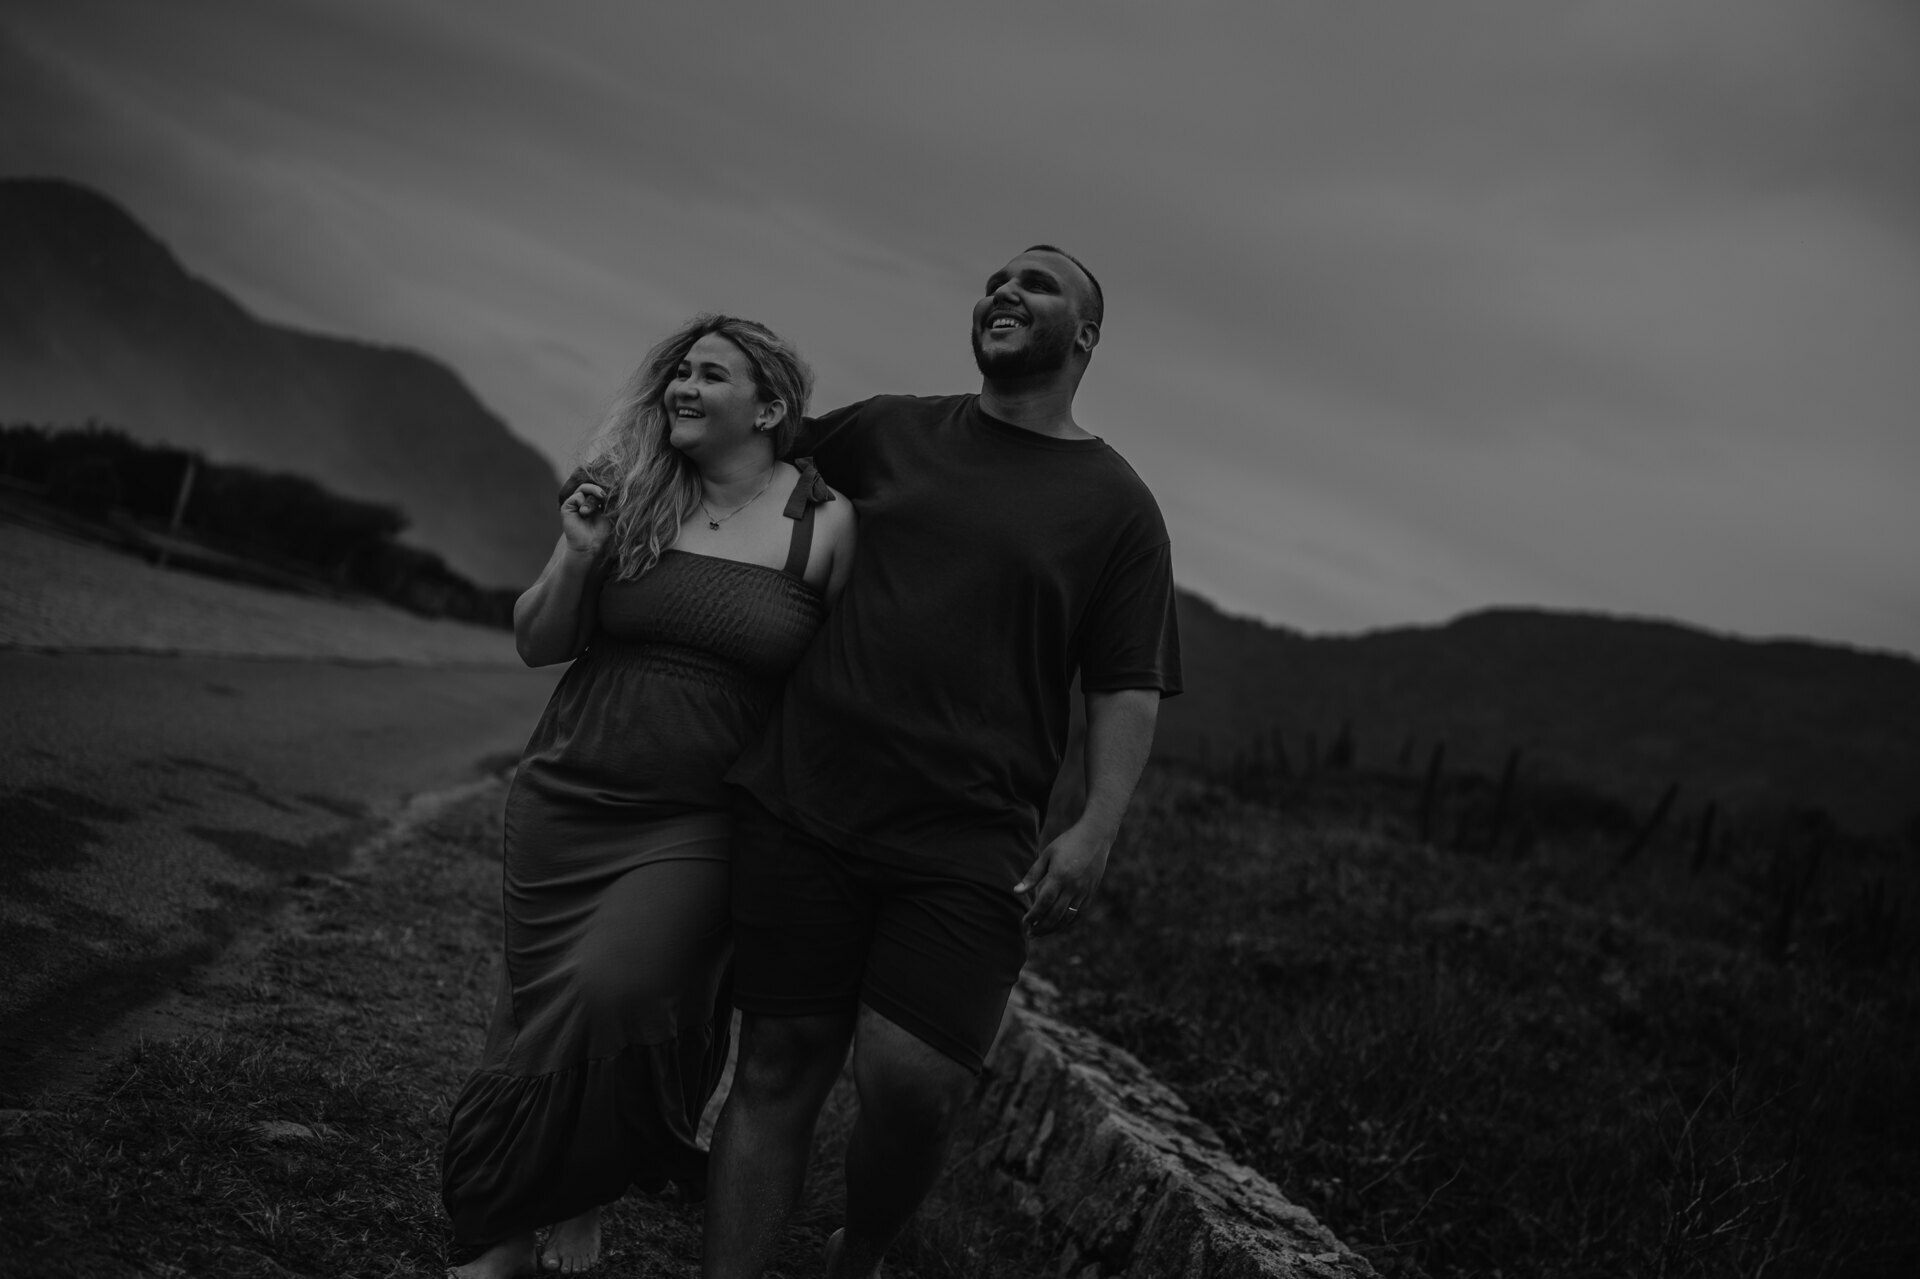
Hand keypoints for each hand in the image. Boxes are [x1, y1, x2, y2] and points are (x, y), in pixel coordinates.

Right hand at [560, 482, 611, 555]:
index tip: (609, 494)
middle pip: (589, 484)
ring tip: (594, 509)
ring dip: (592, 497)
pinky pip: (576, 496)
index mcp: (591, 501)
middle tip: (603, 496)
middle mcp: (582, 501)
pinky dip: (583, 502)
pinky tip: (584, 513)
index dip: (602, 487)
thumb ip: (605, 499)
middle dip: (597, 489)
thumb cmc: (600, 531)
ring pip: (583, 488)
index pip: (596, 487)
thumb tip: (609, 485)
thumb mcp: (607, 512)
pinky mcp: (566, 507)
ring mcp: (573, 503)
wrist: (590, 544)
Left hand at [1014, 821, 1110, 936]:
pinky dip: (1067, 922)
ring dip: (1053, 928)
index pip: (1043, 903)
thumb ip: (1032, 875)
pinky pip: (1079, 913)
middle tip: (1030, 934)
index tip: (1024, 922)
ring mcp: (1084, 891)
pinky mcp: (1091, 893)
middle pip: (1055, 915)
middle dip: (1041, 928)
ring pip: (1068, 918)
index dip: (1033, 916)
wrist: (1096, 837)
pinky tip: (1058, 925)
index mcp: (1059, 876)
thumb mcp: (1047, 855)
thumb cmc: (1067, 843)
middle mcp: (1073, 886)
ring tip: (1041, 933)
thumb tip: (1016, 891)